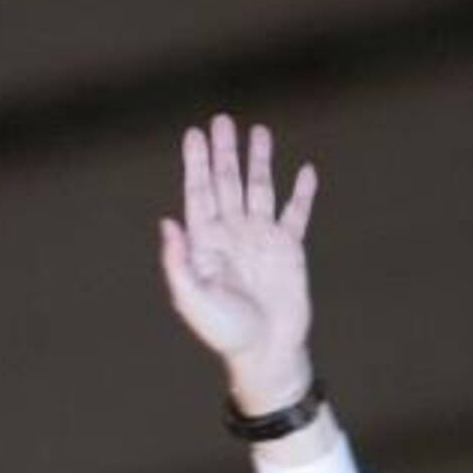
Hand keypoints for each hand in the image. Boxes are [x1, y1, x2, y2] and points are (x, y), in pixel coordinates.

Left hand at [160, 116, 316, 412]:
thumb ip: (179, 264)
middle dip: (224, 152)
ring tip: (259, 131)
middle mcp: (233, 235)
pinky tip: (304, 171)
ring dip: (259, 162)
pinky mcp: (289, 250)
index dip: (196, 164)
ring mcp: (262, 239)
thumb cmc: (226, 333)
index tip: (195, 134)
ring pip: (260, 189)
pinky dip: (301, 193)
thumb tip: (167, 223)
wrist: (266, 352)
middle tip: (221, 120)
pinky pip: (296, 214)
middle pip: (227, 183)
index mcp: (207, 243)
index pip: (200, 193)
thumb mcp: (193, 300)